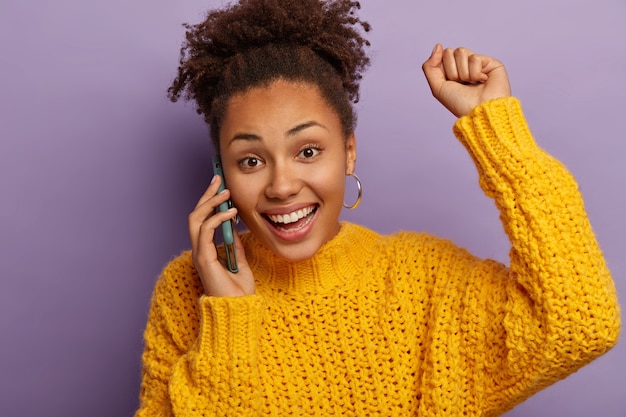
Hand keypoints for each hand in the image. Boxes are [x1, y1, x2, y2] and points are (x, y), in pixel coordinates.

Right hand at [188, 175, 254, 296]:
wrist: (238, 309)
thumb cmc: (239, 290)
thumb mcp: (240, 260)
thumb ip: (234, 243)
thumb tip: (234, 226)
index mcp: (206, 249)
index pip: (203, 219)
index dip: (210, 201)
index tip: (220, 186)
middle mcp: (199, 249)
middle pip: (196, 215)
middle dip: (206, 195)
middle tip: (218, 179)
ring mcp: (199, 253)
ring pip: (196, 219)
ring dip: (210, 203)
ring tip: (225, 192)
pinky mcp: (204, 258)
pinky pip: (206, 231)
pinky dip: (217, 218)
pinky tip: (231, 212)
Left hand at [422, 44, 510, 116]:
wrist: (479, 110)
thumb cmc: (460, 103)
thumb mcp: (437, 87)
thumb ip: (430, 66)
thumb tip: (438, 45)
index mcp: (452, 71)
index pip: (441, 56)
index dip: (443, 70)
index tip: (451, 83)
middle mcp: (464, 66)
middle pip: (449, 52)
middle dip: (452, 71)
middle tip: (462, 84)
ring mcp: (477, 63)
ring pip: (461, 52)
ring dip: (463, 73)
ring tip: (472, 84)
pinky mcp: (490, 62)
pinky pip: (474, 58)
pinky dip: (475, 73)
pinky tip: (483, 81)